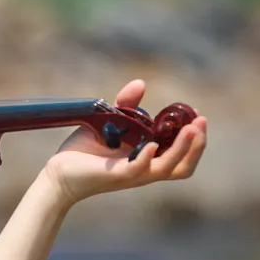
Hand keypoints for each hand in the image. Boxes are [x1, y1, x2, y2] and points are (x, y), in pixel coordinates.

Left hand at [44, 79, 208, 205]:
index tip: (197, 115)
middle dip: (198, 145)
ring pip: (169, 168)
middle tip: (200, 121)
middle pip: (183, 166)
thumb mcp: (109, 122)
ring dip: (183, 149)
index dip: (195, 139)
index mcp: (147, 160)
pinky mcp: (115, 175)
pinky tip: (151, 144)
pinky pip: (137, 170)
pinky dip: (147, 158)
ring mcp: (132, 174)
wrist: (58, 173)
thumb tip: (141, 83)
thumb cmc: (83, 152)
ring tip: (192, 128)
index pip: (182, 156)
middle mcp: (144, 170)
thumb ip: (127, 105)